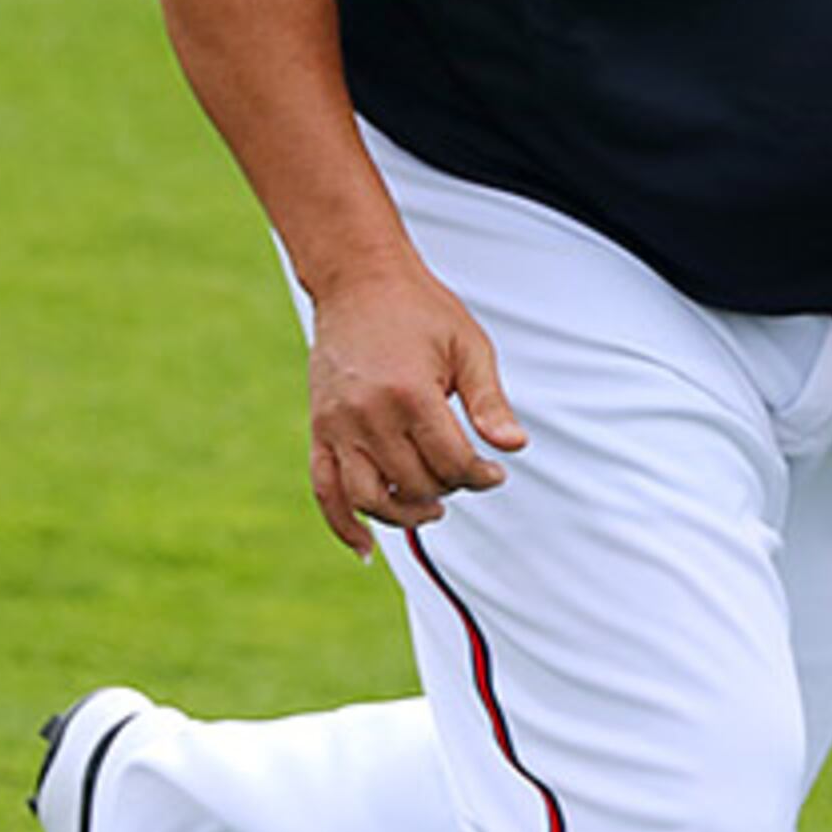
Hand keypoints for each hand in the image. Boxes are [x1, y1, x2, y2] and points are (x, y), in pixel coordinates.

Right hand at [302, 263, 527, 558]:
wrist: (360, 283)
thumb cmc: (422, 311)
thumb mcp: (469, 348)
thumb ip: (490, 402)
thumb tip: (514, 447)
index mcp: (410, 393)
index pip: (450, 461)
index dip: (480, 476)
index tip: (495, 472)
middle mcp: (367, 415)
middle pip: (412, 482)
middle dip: (448, 490)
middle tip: (467, 477)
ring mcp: (336, 425)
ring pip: (367, 497)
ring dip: (403, 515)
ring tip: (431, 510)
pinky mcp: (318, 429)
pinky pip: (323, 489)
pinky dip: (342, 523)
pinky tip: (365, 549)